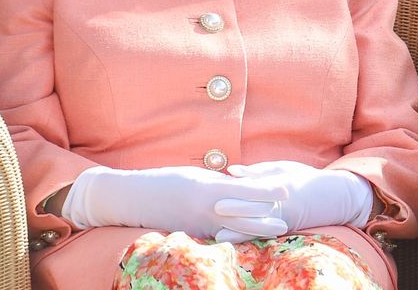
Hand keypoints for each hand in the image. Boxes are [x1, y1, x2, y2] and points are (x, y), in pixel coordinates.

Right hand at [60, 165, 287, 239]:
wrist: (129, 198)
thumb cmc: (163, 181)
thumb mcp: (194, 177)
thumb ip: (217, 183)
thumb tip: (240, 184)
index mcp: (207, 189)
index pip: (245, 190)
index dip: (267, 190)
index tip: (287, 188)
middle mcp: (204, 209)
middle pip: (243, 215)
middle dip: (266, 218)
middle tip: (288, 221)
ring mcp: (196, 225)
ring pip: (231, 229)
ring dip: (254, 231)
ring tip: (274, 232)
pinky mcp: (189, 235)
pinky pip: (214, 237)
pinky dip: (231, 237)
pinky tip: (244, 240)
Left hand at [226, 160, 372, 238]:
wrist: (330, 196)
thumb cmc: (303, 177)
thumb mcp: (283, 168)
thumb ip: (257, 170)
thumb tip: (232, 171)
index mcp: (279, 184)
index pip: (256, 186)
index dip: (239, 188)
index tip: (221, 188)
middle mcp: (279, 202)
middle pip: (255, 206)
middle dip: (236, 208)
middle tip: (215, 209)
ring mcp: (281, 217)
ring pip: (258, 224)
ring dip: (239, 231)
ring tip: (219, 236)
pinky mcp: (282, 227)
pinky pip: (264, 234)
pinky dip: (248, 238)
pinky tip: (234, 242)